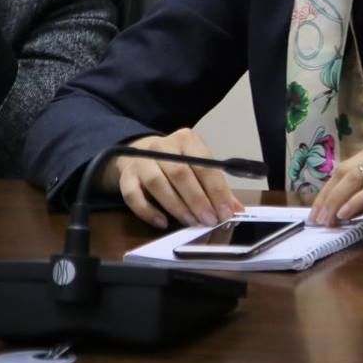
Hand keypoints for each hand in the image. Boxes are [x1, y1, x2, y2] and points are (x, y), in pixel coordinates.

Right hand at [108, 127, 240, 228]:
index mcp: (187, 139)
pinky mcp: (126, 177)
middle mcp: (162, 146)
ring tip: (191, 222)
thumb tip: (236, 209)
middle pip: (180, 173)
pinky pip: (133, 196)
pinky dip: (148, 211)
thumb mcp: (198, 167)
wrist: (140, 153)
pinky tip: (162, 222)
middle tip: (209, 220)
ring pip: (157, 183)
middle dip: (197, 199)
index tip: (226, 211)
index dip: (216, 189)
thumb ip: (216, 187)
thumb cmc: (176, 163)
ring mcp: (141, 160)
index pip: (204, 164)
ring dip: (176, 205)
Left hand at [307, 136, 362, 225]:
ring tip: (326, 221)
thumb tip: (343, 210)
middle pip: (344, 171)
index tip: (316, 212)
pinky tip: (345, 216)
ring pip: (355, 177)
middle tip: (316, 220)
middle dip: (326, 197)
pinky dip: (356, 202)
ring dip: (336, 201)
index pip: (344, 168)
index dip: (327, 191)